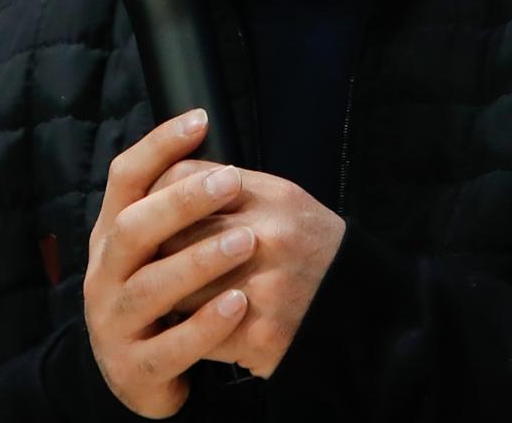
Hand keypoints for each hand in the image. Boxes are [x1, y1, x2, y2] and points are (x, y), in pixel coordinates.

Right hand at [83, 111, 256, 417]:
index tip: (199, 120)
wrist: (135, 374)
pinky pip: (170, 346)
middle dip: (182, 202)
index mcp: (111, 234)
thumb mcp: (155, 247)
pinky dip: (205, 325)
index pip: (124, 179)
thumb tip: (210, 142)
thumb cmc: (158, 294)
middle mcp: (104, 273)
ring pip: (149, 287)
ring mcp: (114, 321)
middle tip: (231, 181)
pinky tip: (239, 304)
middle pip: (132, 228)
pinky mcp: (133, 367)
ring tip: (246, 243)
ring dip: (199, 261)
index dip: (157, 146)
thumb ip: (175, 206)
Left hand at [151, 159, 345, 377]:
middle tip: (149, 263)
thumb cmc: (311, 254)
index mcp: (272, 196)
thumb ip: (231, 191)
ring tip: (169, 300)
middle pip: (174, 234)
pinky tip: (192, 330)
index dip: (156, 196)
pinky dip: (189, 333)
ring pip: (178, 287)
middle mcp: (269, 236)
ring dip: (167, 297)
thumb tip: (165, 182)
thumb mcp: (283, 204)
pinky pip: (199, 330)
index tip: (148, 214)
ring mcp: (265, 287)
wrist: (363, 316)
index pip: (185, 178)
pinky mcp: (262, 334)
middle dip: (154, 252)